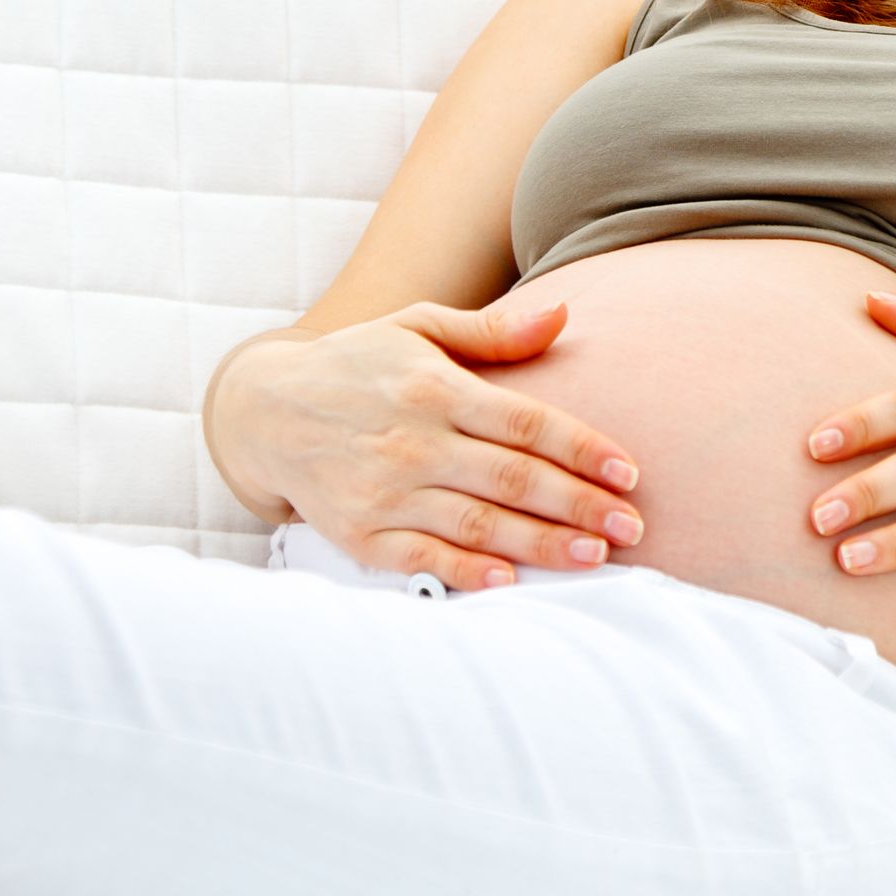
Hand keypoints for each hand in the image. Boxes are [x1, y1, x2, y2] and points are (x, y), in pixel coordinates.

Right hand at [212, 299, 645, 591]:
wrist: (262, 410)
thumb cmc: (359, 364)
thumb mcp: (418, 326)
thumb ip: (493, 331)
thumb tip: (564, 314)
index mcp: (435, 389)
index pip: (524, 423)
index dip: (582, 449)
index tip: (629, 472)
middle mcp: (412, 442)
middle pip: (511, 479)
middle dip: (578, 505)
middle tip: (633, 527)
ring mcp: (384, 492)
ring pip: (477, 524)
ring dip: (540, 544)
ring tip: (595, 555)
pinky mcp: (360, 534)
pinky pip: (422, 560)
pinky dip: (466, 572)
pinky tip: (512, 581)